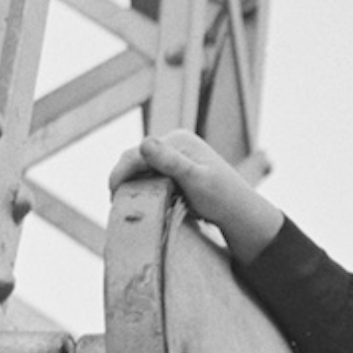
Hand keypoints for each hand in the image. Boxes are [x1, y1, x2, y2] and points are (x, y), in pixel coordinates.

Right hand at [113, 130, 285, 262]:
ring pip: (140, 168)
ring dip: (132, 184)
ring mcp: (175, 156)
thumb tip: (144, 143)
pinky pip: (150, 175)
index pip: (137, 153)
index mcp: (178, 140)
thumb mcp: (196, 181)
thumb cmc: (222, 198)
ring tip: (126, 205)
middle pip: (135, 159)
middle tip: (115, 204)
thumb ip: (171, 163)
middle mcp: (175, 143)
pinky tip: (142, 202)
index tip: (112, 196)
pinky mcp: (175, 169)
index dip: (120, 173)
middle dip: (123, 179)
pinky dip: (143, 188)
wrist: (240, 212)